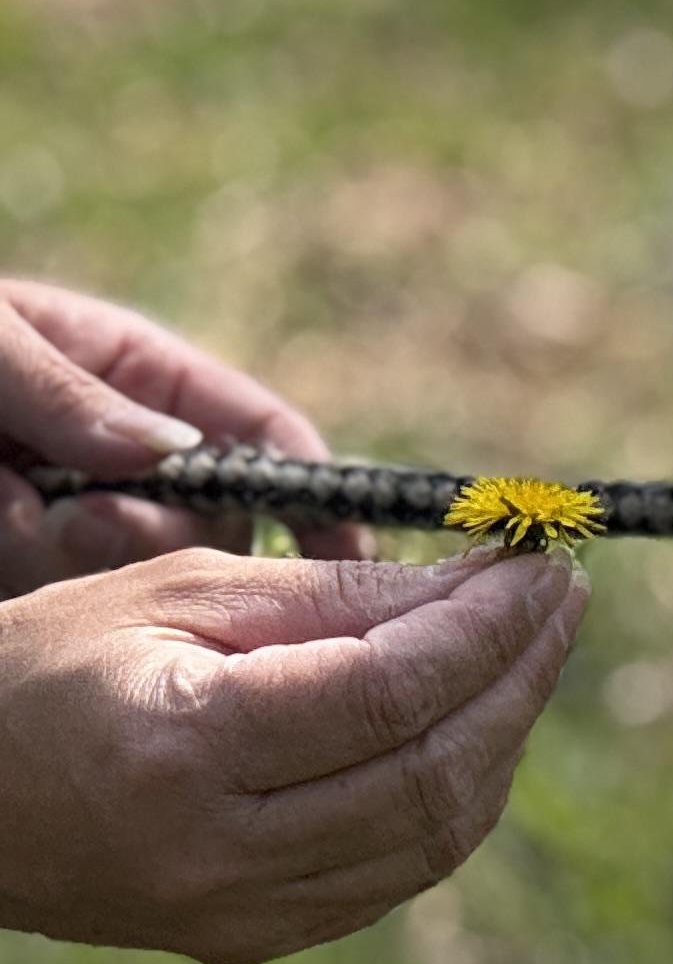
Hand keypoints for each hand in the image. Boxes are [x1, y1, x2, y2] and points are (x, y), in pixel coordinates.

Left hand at [0, 278, 370, 590]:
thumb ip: (71, 394)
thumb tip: (172, 452)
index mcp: (144, 375)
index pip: (264, 432)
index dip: (316, 489)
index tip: (348, 554)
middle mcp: (127, 450)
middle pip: (213, 521)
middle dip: (158, 530)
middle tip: (78, 515)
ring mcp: (79, 508)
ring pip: (139, 566)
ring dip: (74, 546)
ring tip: (1, 501)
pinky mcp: (31, 558)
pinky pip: (63, 588)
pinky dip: (24, 564)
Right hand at [0, 549, 586, 963]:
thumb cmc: (42, 670)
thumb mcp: (168, 593)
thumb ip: (330, 594)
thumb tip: (479, 582)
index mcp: (182, 750)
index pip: (387, 694)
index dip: (486, 628)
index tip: (541, 566)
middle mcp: (217, 852)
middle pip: (431, 771)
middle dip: (517, 677)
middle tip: (559, 599)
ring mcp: (236, 913)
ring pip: (434, 834)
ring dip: (502, 736)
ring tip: (529, 652)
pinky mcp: (250, 941)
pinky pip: (396, 873)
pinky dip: (454, 798)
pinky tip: (472, 727)